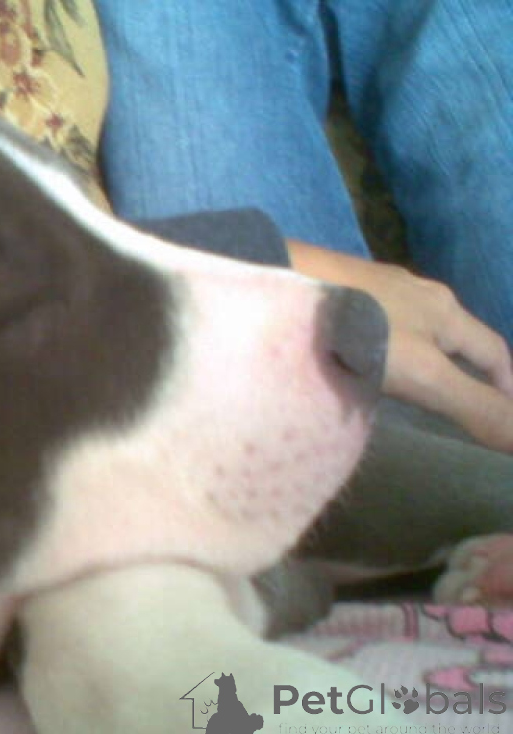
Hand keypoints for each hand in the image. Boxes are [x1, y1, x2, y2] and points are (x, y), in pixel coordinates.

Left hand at [288, 240, 512, 452]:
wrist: (279, 281)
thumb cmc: (357, 328)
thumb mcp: (422, 374)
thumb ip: (474, 405)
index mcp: (444, 309)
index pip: (492, 349)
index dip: (505, 385)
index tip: (507, 416)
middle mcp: (412, 291)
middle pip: (452, 334)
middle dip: (462, 368)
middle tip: (459, 406)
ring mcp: (368, 287)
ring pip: (407, 327)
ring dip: (418, 356)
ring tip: (409, 389)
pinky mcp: (329, 291)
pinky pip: (365, 323)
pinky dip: (376, 346)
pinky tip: (353, 362)